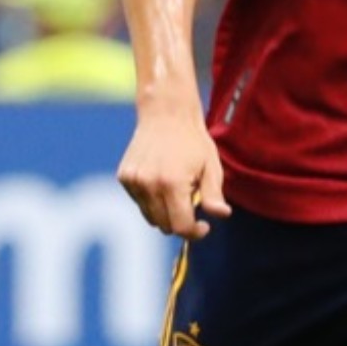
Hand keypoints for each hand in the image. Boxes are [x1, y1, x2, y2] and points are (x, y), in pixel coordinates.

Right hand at [118, 104, 230, 238]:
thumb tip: (221, 215)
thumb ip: (214, 194)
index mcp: (172, 184)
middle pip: (164, 226)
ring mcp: (133, 181)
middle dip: (180, 221)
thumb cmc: (192, 140)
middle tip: (191, 201)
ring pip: (150, 216)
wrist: (165, 113)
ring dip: (165, 212)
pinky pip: (139, 202)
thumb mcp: (211, 166)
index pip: (180, 227)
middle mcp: (148, 185)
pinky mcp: (124, 177)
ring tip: (176, 189)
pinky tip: (161, 181)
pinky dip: (151, 200)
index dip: (194, 232)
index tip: (203, 226)